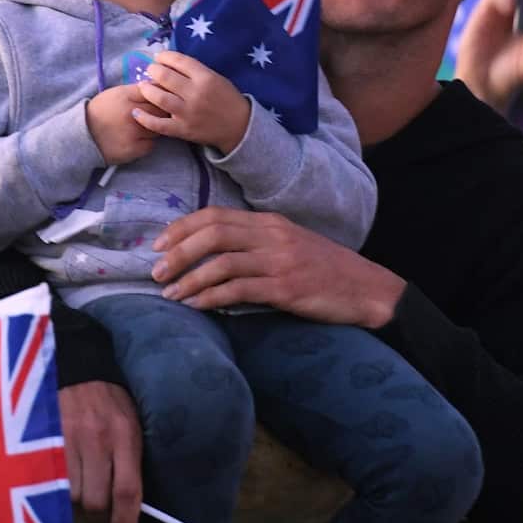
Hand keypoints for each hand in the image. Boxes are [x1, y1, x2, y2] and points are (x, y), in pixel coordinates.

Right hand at [58, 381, 142, 522]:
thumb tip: (127, 509)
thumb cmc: (110, 403)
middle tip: (94, 506)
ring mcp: (68, 437)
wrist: (79, 367)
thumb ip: (129, 464)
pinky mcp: (46, 435)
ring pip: (69, 493)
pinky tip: (55, 479)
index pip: (127, 491)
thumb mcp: (131, 428)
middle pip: (95, 499)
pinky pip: (48, 476)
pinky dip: (52, 484)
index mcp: (124, 436)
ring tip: (75, 486)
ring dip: (72, 499)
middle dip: (95, 512)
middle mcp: (97, 438)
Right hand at [87, 85, 161, 165]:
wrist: (83, 136)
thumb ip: (137, 90)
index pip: (155, 92)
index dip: (160, 96)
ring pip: (158, 128)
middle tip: (154, 115)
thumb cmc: (101, 112)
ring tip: (143, 128)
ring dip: (155, 128)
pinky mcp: (134, 149)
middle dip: (161, 112)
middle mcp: (131, 113)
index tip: (160, 100)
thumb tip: (159, 87)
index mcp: (126, 96)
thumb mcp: (116, 93)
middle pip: (161, 110)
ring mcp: (133, 132)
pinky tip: (137, 140)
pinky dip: (147, 142)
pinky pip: (151, 144)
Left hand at [132, 51, 249, 154]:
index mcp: (205, 77)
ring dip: (147, 89)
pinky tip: (136, 113)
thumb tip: (170, 61)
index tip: (158, 57)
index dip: (164, 56)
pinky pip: (159, 124)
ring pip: (159, 98)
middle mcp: (195, 93)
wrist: (238, 126)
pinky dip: (145, 119)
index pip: (179, 61)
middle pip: (165, 77)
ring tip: (143, 86)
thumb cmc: (226, 99)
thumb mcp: (216, 78)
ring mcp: (187, 112)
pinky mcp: (182, 129)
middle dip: (153, 70)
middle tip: (150, 70)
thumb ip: (195, 71)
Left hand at [151, 207, 405, 327]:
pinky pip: (239, 291)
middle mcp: (272, 236)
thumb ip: (254, 243)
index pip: (215, 216)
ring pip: (221, 263)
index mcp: (270, 222)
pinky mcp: (286, 288)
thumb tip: (210, 254)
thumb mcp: (289, 245)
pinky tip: (197, 306)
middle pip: (213, 234)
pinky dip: (211, 298)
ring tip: (170, 294)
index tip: (158, 244)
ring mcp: (279, 261)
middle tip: (155, 271)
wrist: (367, 289)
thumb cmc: (324, 270)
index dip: (181, 228)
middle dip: (178, 252)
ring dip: (189, 279)